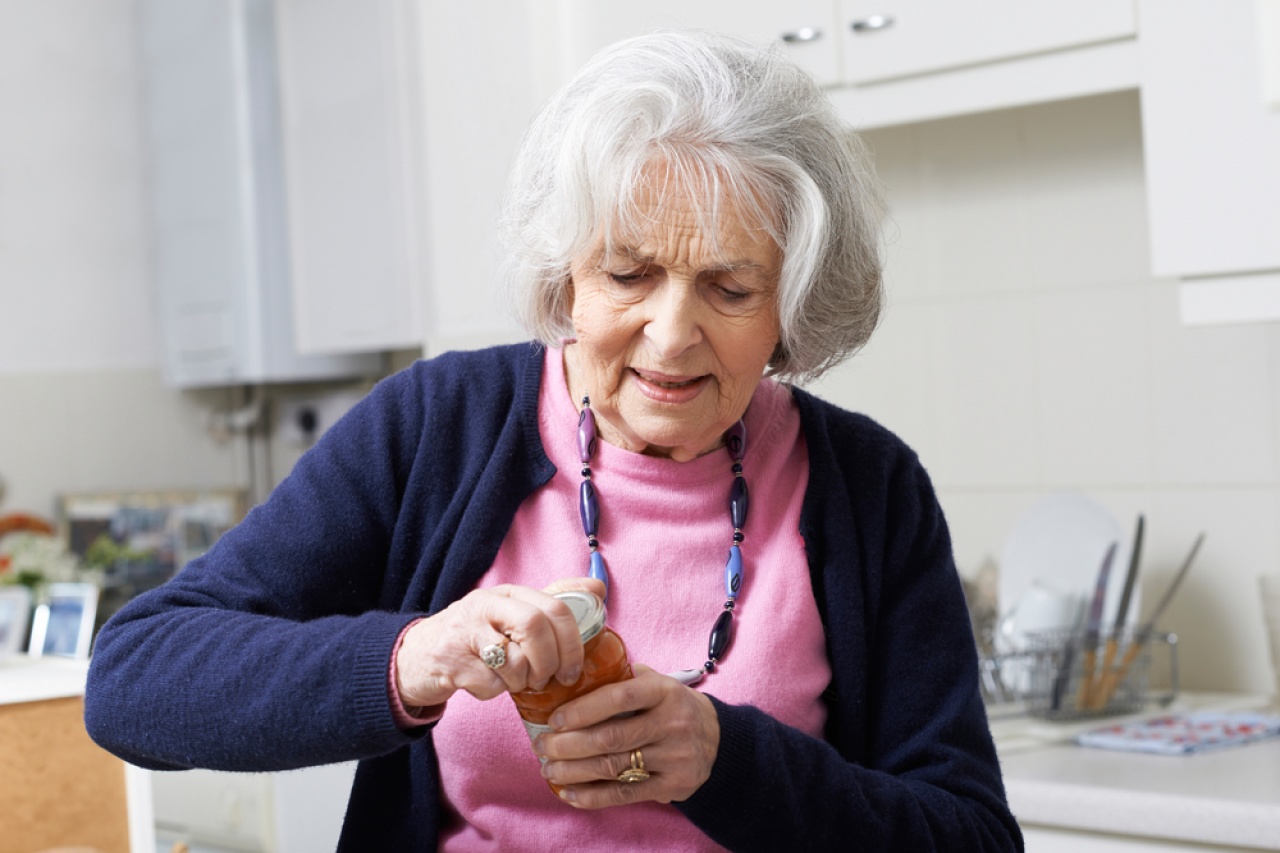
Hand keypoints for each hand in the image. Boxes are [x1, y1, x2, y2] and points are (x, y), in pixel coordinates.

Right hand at [395, 578, 605, 708]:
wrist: (416, 657)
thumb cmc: (475, 636)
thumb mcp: (511, 613)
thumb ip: (552, 601)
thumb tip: (598, 588)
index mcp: (507, 593)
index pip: (555, 607)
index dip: (573, 642)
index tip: (574, 668)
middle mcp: (485, 606)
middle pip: (536, 628)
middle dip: (550, 662)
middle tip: (549, 680)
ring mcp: (466, 633)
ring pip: (515, 661)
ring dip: (523, 682)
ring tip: (514, 681)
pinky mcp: (451, 662)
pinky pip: (491, 685)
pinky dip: (496, 692)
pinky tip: (487, 684)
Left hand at [534, 664, 720, 806]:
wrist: (718, 740)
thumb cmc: (673, 707)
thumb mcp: (659, 683)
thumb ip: (624, 677)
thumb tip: (575, 671)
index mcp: (664, 691)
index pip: (620, 697)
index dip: (583, 709)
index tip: (554, 719)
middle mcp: (672, 723)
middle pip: (610, 737)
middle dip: (568, 745)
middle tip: (542, 747)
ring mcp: (674, 757)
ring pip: (613, 767)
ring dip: (573, 771)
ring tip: (548, 769)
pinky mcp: (672, 785)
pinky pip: (625, 794)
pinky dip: (592, 796)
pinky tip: (569, 793)